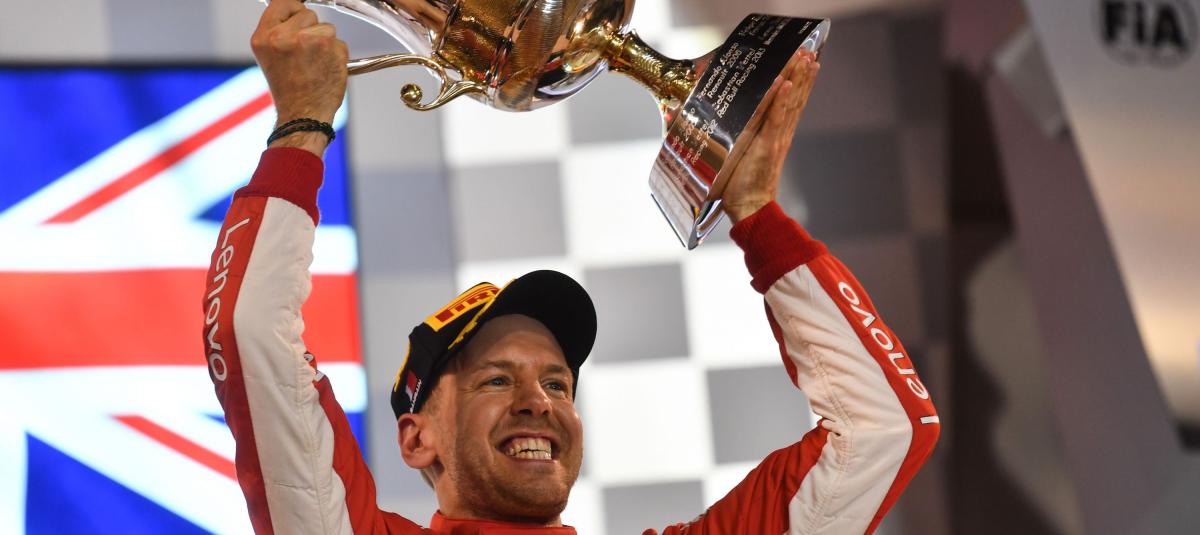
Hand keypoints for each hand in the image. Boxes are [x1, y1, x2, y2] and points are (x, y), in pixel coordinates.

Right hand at [251, 0, 348, 153]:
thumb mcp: (270, 56)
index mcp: (263, 37)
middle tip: (305, 54)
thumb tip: (295, 10)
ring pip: (326, 27)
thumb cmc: (288, 90)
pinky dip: (337, 54)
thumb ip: (279, 31)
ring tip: (314, 64)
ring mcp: (310, 41)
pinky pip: (340, 42)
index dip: (293, 10)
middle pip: (307, 13)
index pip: (282, 2)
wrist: (303, 115)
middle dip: (310, 29)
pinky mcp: (332, 48)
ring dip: (325, 43)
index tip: (297, 20)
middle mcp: (284, 36)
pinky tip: (325, 69)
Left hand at [721, 49, 819, 222]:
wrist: (749, 208)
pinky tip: (786, 84)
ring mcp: (776, 139)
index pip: (791, 104)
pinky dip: (781, 101)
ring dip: (797, 80)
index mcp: (778, 136)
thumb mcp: (747, 154)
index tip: (805, 62)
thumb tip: (740, 122)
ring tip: (805, 60)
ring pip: (790, 104)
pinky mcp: (767, 146)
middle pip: (796, 99)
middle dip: (802, 75)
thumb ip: (750, 139)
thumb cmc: (744, 185)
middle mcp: (781, 135)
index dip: (799, 83)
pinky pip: (775, 119)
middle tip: (808, 52)